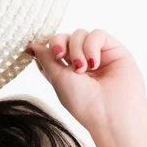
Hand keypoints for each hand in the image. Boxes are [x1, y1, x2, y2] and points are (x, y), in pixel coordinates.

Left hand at [26, 29, 146, 132]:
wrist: (110, 113)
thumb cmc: (82, 101)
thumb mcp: (56, 78)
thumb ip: (45, 58)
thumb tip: (32, 45)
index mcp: (66, 71)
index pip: (53, 48)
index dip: (48, 47)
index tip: (49, 55)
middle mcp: (81, 61)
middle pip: (64, 37)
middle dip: (59, 43)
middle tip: (60, 56)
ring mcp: (98, 55)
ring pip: (80, 34)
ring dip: (76, 48)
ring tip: (82, 68)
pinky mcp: (114, 50)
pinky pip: (97, 34)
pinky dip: (92, 46)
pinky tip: (94, 63)